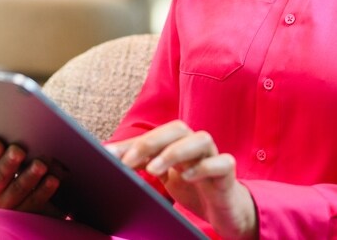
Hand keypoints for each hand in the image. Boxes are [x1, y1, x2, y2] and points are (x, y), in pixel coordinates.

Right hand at [0, 138, 62, 215]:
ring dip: (29, 176)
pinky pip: (34, 202)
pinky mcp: (26, 214)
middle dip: (9, 163)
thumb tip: (16, 123)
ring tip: (41, 164)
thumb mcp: (15, 152)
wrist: (39, 189)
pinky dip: (44, 190)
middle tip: (19, 150)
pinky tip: (53, 179)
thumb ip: (11, 142)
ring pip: (17, 190)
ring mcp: (8, 204)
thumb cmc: (24, 160)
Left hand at [107, 121, 257, 239]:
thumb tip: (108, 157)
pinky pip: (221, 162)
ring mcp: (214, 156)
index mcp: (178, 143)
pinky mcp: (228, 172)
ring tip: (153, 170)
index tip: (108, 155)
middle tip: (128, 162)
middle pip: (177, 129)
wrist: (226, 208)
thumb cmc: (193, 187)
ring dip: (175, 151)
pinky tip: (188, 177)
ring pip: (201, 139)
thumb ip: (141, 164)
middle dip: (150, 142)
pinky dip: (205, 166)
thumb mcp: (163, 176)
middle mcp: (195, 145)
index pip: (153, 135)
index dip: (130, 144)